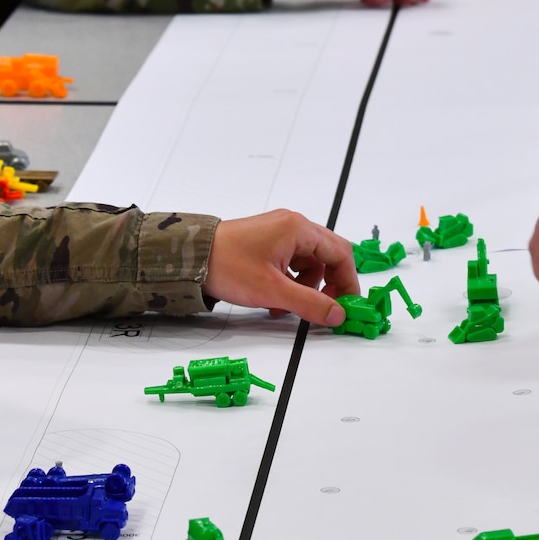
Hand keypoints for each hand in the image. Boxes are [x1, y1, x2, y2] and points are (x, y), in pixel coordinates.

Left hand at [205, 210, 359, 325]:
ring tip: (287, 307)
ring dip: (305, 286)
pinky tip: (275, 299)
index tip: (348, 305)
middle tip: (325, 308)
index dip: (348, 281)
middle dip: (327, 284)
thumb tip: (338, 314)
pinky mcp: (266, 241)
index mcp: (298, 229)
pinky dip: (289, 281)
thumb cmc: (228, 266)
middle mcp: (292, 225)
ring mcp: (278, 231)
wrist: (190, 257)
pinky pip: (290, 261)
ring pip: (308, 261)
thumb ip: (310, 303)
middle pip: (326, 255)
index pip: (340, 253)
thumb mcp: (273, 290)